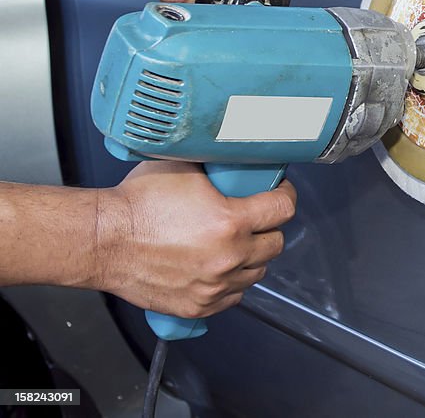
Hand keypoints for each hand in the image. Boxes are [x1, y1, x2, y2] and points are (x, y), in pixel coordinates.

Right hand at [94, 161, 296, 318]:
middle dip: (269, 228)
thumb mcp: (184, 168)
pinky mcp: (198, 305)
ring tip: (236, 244)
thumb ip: (218, 167)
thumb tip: (238, 159)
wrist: (101, 240)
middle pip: (275, 244)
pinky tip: (220, 267)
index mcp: (230, 221)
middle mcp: (228, 257)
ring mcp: (214, 286)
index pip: (283, 209)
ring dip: (252, 257)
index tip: (277, 192)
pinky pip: (233, 297)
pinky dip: (232, 283)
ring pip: (257, 273)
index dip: (284, 195)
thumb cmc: (136, 204)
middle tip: (255, 218)